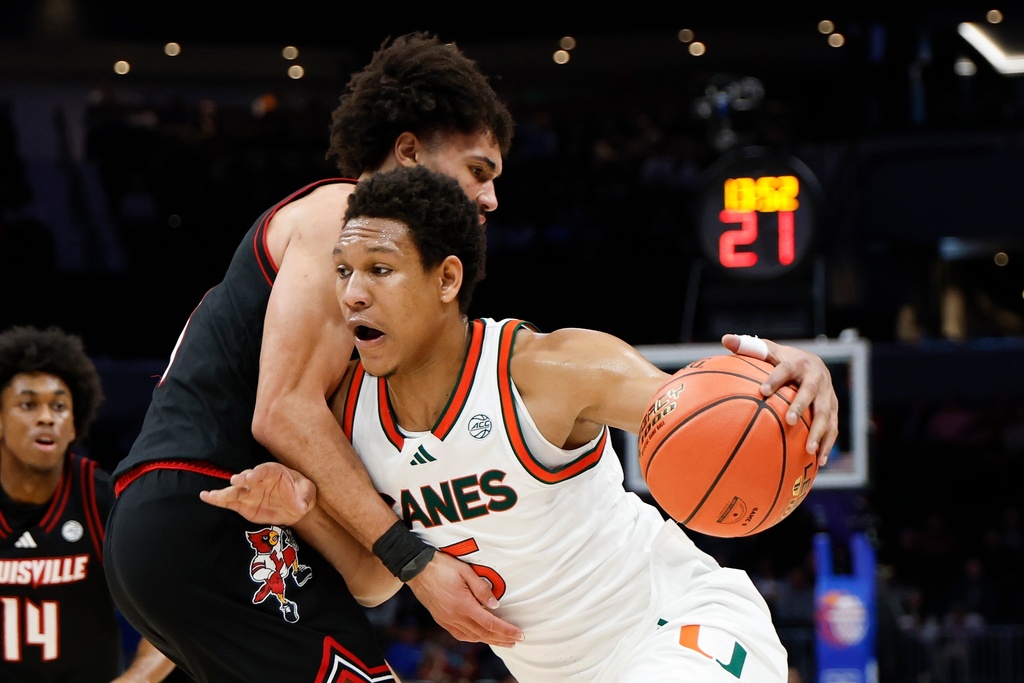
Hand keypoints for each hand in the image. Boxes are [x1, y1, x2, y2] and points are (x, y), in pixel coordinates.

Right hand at [199, 461, 314, 525]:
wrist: (296, 506)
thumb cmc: (301, 493)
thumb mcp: (308, 492)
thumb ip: (305, 496)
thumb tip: (301, 504)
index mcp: (274, 471)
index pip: (264, 470)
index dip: (258, 472)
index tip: (251, 476)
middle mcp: (258, 480)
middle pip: (247, 478)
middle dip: (241, 479)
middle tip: (235, 481)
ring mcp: (250, 492)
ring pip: (235, 491)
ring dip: (224, 492)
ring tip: (210, 494)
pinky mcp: (244, 505)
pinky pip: (230, 502)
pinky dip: (218, 500)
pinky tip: (206, 496)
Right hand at [406, 551, 523, 647]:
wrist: (416, 568)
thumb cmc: (442, 566)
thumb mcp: (465, 571)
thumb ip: (481, 588)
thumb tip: (496, 604)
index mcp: (463, 605)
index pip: (490, 623)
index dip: (506, 630)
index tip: (519, 634)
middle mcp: (455, 617)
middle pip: (483, 634)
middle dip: (501, 639)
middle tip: (516, 641)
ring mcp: (447, 620)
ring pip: (472, 636)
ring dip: (489, 641)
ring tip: (503, 642)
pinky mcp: (442, 620)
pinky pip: (461, 634)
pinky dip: (474, 638)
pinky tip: (481, 636)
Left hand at [722, 334, 838, 465]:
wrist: (814, 362)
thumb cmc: (783, 359)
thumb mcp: (767, 350)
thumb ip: (747, 346)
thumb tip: (726, 339)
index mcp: (797, 363)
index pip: (784, 370)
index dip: (774, 379)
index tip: (762, 391)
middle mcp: (816, 378)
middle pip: (810, 393)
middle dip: (800, 406)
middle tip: (789, 421)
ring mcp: (827, 394)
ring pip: (826, 414)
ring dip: (819, 432)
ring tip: (808, 450)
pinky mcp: (833, 408)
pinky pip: (833, 428)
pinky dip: (827, 444)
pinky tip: (819, 462)